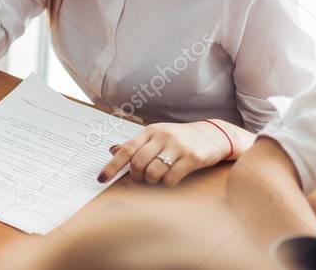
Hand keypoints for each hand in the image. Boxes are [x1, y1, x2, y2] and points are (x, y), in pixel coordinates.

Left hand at [98, 121, 233, 186]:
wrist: (214, 134)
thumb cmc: (181, 138)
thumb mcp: (157, 136)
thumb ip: (136, 144)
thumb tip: (112, 150)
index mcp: (150, 131)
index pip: (126, 150)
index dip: (111, 166)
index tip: (101, 178)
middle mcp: (162, 136)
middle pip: (138, 163)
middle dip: (137, 176)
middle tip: (142, 178)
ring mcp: (178, 146)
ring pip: (153, 172)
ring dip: (152, 181)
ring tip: (158, 179)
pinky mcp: (193, 157)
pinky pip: (172, 178)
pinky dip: (168, 184)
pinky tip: (171, 180)